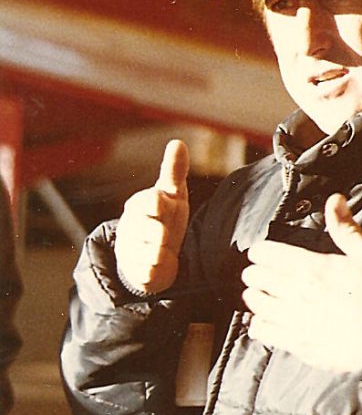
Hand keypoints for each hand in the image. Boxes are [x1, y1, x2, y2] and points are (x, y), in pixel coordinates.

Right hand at [115, 139, 189, 293]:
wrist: (153, 254)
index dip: (160, 204)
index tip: (166, 205)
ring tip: (163, 249)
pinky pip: (148, 272)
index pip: (151, 200)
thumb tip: (178, 142)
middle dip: (160, 232)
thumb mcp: (172, 195)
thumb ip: (174, 172)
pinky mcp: (136, 271)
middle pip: (150, 229)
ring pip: (151, 251)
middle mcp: (132, 226)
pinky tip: (159, 265)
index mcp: (140, 205)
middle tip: (164, 234)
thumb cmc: (164, 218)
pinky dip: (156, 270)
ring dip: (161, 252)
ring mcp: (131, 249)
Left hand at [242, 194, 361, 371]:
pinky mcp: (298, 344)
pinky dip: (258, 325)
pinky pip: (263, 332)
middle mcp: (299, 293)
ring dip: (254, 297)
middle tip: (258, 273)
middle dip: (254, 273)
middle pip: (256, 278)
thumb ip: (348, 229)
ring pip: (256, 304)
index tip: (260, 253)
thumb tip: (335, 200)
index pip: (268, 254)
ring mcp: (296, 320)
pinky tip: (264, 322)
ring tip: (260, 295)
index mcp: (314, 268)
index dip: (260, 251)